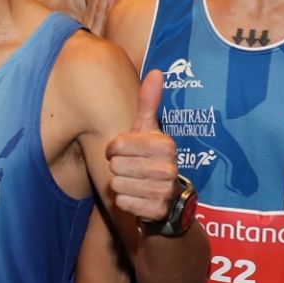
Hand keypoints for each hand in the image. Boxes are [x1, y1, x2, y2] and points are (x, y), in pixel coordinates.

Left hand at [106, 70, 180, 222]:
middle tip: (132, 169)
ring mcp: (164, 190)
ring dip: (120, 184)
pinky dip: (125, 201)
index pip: (118, 145)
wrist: (166, 201)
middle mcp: (168, 167)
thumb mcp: (148, 131)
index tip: (124, 152)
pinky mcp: (157, 210)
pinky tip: (137, 197)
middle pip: (116, 165)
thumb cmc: (150, 159)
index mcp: (166, 145)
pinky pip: (123, 202)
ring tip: (135, 183)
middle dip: (118, 168)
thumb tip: (156, 71)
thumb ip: (149, 103)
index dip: (115, 149)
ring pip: (117, 184)